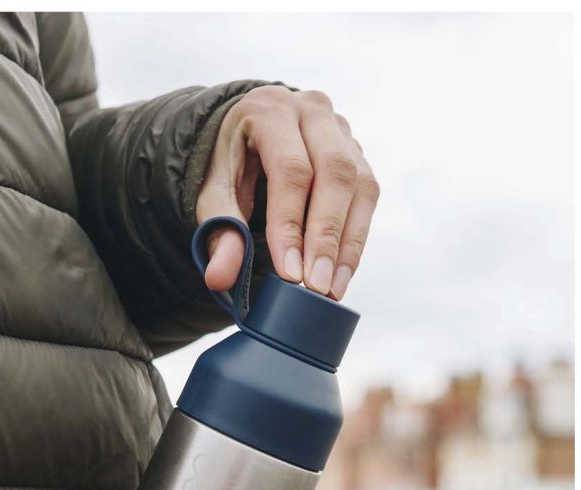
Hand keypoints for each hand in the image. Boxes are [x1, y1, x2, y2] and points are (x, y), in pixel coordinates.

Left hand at [196, 86, 379, 301]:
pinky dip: (355, 239)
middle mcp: (313, 111)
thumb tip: (221, 278)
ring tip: (332, 288)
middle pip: (334, 172)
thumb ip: (219, 231)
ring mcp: (342, 129)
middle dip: (326, 236)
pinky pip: (367, 196)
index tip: (289, 273)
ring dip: (348, 243)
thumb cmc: (231, 166)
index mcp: (270, 110)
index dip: (291, 224)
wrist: (249, 136)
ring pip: (360, 185)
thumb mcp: (213, 194)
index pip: (290, 170)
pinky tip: (341, 273)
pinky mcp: (358, 153)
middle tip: (316, 285)